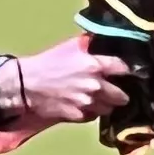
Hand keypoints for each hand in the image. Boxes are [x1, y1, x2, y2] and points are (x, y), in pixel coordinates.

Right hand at [5, 39, 129, 128]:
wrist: (25, 85)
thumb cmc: (47, 62)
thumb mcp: (70, 46)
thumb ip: (90, 43)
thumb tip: (106, 38)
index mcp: (94, 65)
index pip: (124, 69)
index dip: (128, 71)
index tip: (128, 73)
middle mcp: (94, 85)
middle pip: (122, 96)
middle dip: (121, 94)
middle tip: (118, 92)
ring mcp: (87, 103)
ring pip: (109, 109)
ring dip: (107, 105)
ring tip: (102, 100)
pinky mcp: (78, 116)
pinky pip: (93, 116)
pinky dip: (92, 112)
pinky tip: (87, 106)